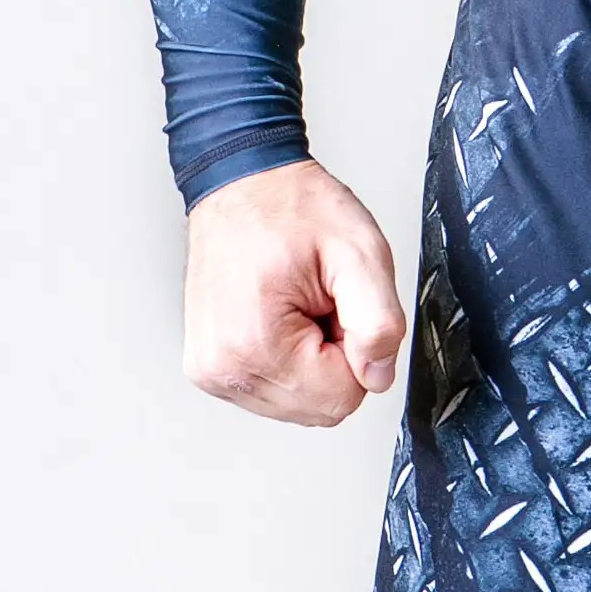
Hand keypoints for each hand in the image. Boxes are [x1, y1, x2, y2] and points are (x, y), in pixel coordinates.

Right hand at [182, 159, 408, 426]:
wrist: (241, 183)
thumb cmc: (291, 209)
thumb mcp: (360, 252)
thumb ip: (380, 322)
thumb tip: (378, 376)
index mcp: (254, 344)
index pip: (341, 399)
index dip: (357, 353)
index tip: (336, 307)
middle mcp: (223, 368)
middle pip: (318, 408)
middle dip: (335, 360)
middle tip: (318, 303)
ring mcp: (211, 371)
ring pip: (298, 403)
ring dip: (312, 361)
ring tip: (298, 306)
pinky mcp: (209, 368)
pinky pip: (274, 391)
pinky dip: (289, 360)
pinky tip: (280, 316)